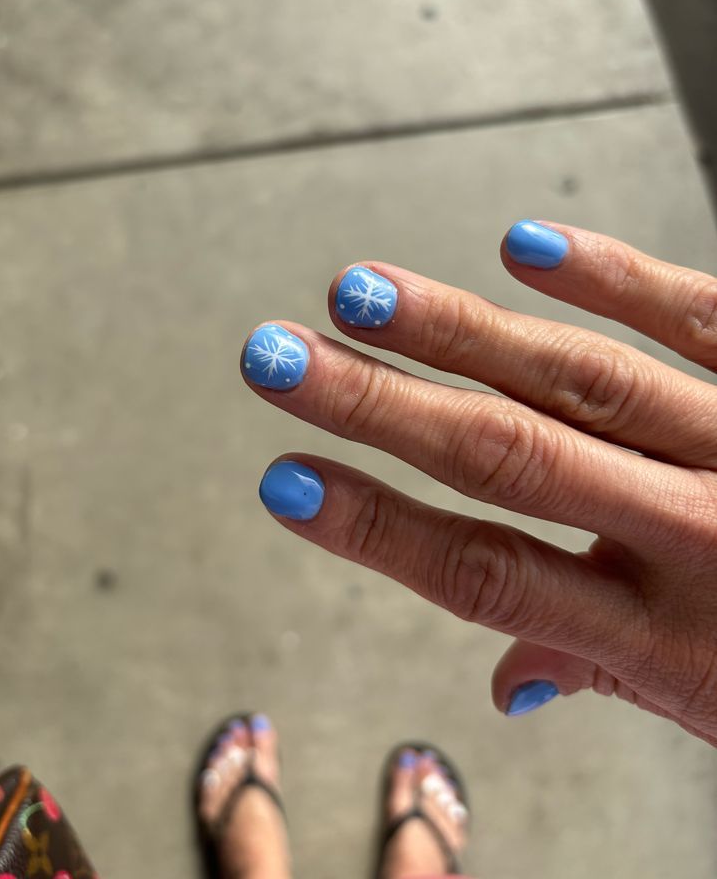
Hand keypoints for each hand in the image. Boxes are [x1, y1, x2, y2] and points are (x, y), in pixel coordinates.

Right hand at [241, 221, 716, 743]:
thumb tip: (507, 685)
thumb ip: (605, 674)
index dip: (376, 528)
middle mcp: (703, 536)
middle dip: (378, 405)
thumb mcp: (713, 703)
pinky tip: (524, 245)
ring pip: (585, 377)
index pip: (486, 573)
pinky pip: (703, 319)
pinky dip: (617, 278)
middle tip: (275, 356)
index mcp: (670, 637)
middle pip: (511, 458)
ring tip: (360, 290)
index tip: (280, 478)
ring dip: (463, 329)